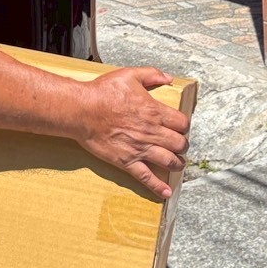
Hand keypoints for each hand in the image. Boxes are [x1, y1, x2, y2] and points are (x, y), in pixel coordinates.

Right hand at [77, 67, 190, 199]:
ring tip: (177, 164)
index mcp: (154, 111)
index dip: (184, 126)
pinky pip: (146, 177)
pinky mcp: (127, 161)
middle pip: (180, 144)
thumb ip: (152, 74)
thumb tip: (169, 78)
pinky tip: (166, 193)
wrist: (82, 110)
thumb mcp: (130, 75)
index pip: (182, 123)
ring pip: (169, 161)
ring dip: (177, 164)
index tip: (180, 127)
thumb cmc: (103, 92)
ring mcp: (140, 149)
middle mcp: (151, 132)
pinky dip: (158, 187)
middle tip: (180, 146)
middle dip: (183, 146)